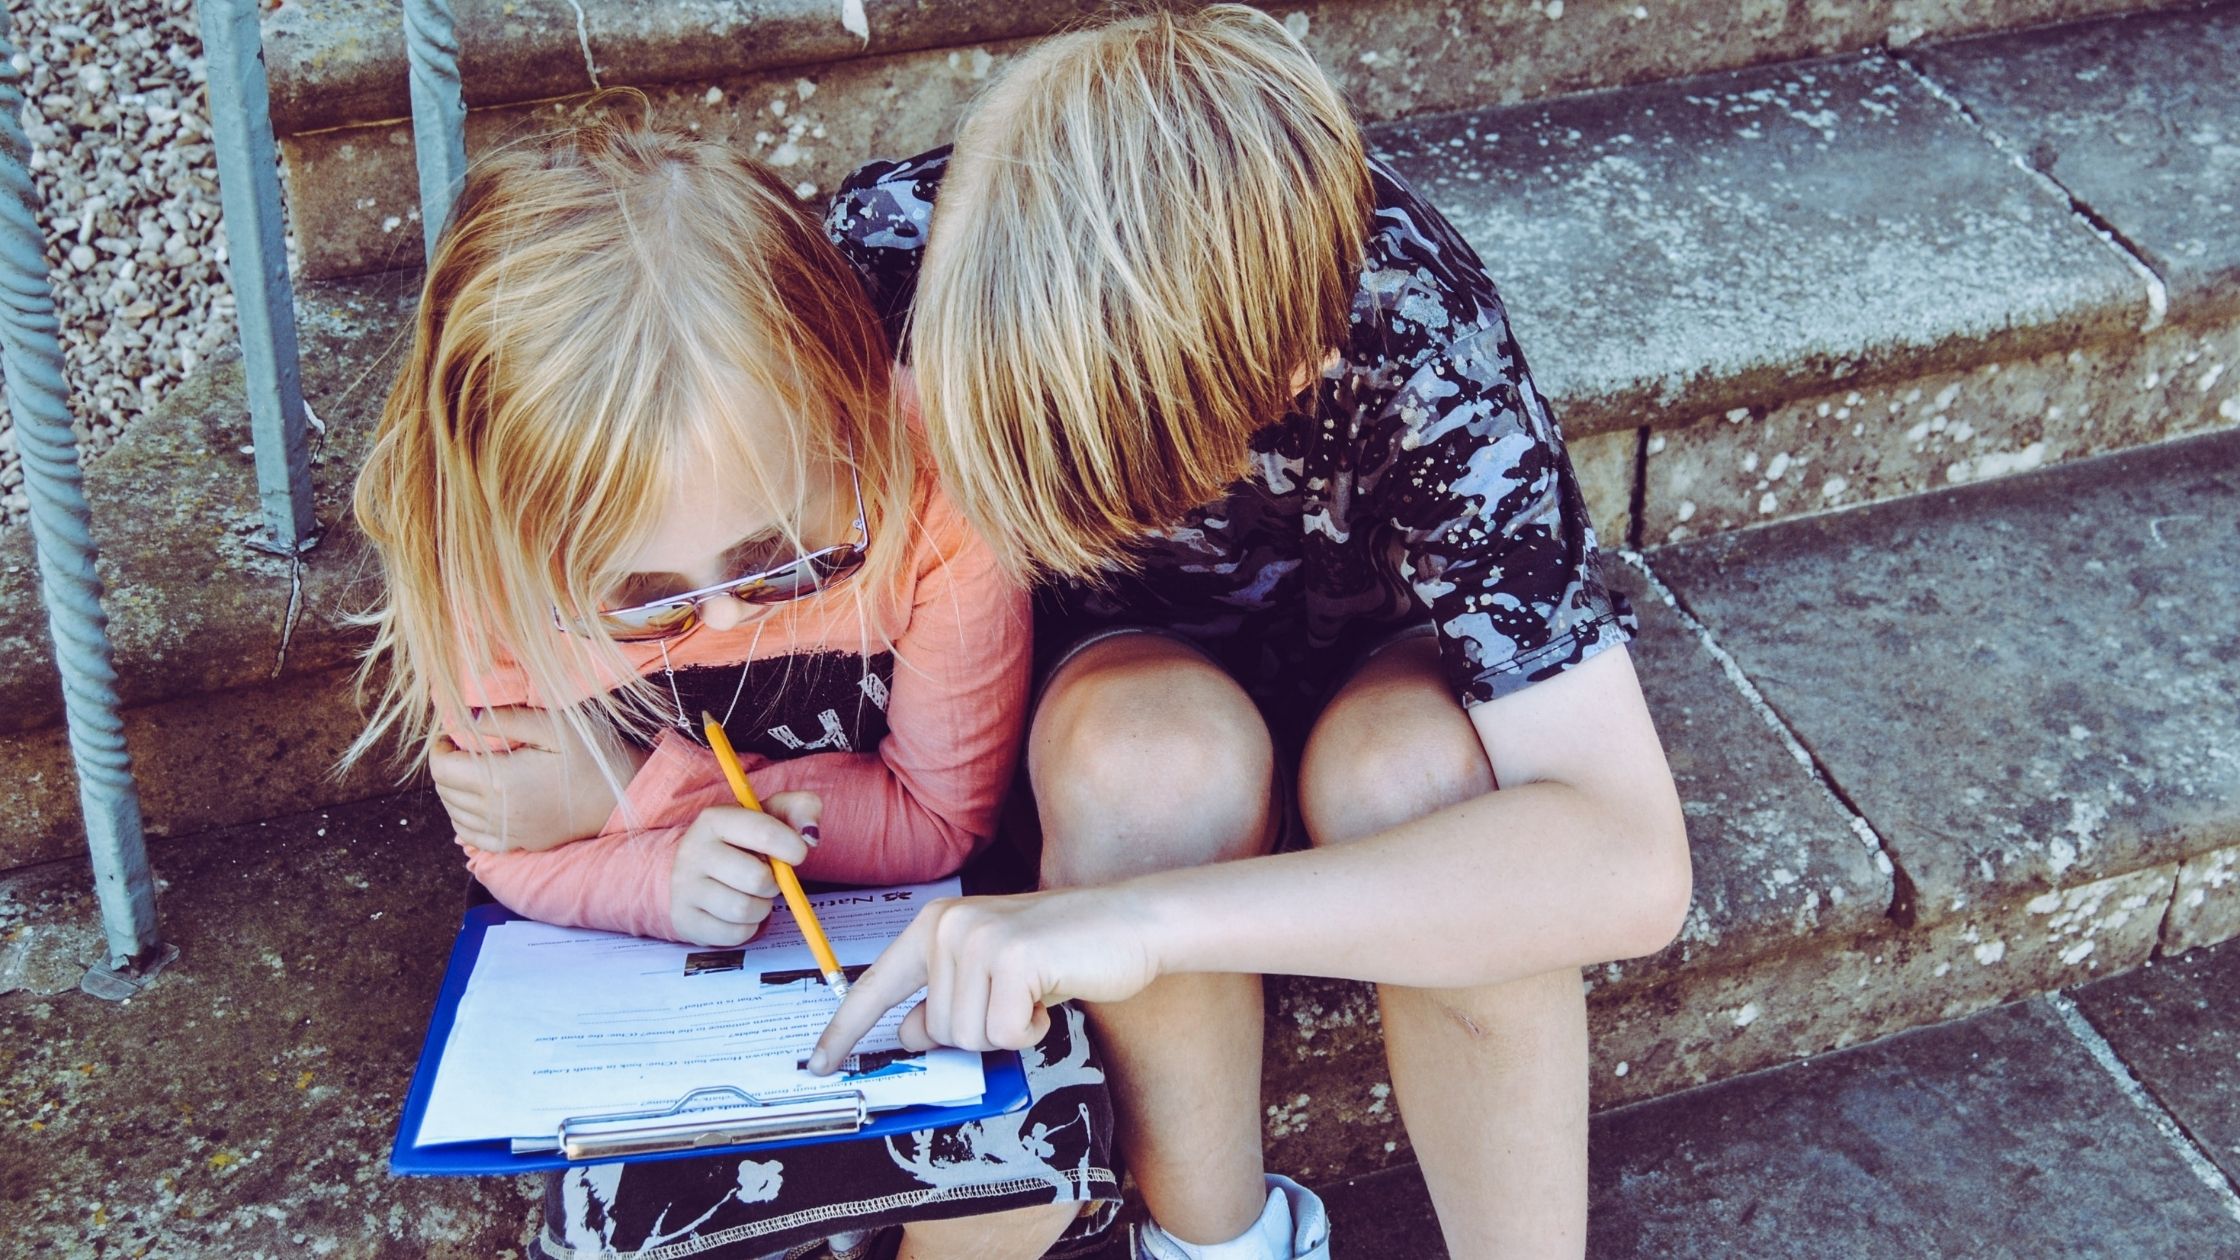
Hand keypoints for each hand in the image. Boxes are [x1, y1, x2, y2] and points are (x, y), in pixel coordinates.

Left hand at [429, 706, 648, 852]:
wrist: (625, 796)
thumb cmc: (592, 756)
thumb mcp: (554, 725)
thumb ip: (506, 718)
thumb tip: (464, 717)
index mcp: (501, 780)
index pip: (443, 768)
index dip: (440, 748)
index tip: (452, 734)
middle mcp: (498, 812)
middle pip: (445, 791)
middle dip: (446, 766)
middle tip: (462, 748)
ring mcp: (508, 833)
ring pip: (455, 815)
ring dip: (453, 792)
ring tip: (470, 771)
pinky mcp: (519, 844)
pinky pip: (472, 838)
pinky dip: (464, 820)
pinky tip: (478, 803)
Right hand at [668, 793, 819, 946]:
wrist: (699, 869)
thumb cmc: (745, 840)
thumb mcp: (773, 814)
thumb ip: (802, 809)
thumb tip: (810, 837)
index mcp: (714, 819)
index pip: (764, 832)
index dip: (793, 847)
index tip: (798, 853)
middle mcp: (693, 851)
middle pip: (757, 879)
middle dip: (774, 883)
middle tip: (769, 878)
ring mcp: (684, 888)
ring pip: (744, 910)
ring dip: (762, 907)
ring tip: (753, 895)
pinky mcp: (686, 920)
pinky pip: (734, 934)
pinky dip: (748, 927)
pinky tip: (739, 913)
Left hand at [806, 886, 1161, 1072]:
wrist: (1130, 921)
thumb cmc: (1064, 950)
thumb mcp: (992, 975)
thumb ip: (945, 999)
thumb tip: (905, 1034)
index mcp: (935, 925)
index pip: (876, 986)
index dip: (845, 1031)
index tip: (819, 1063)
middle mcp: (947, 926)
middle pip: (935, 1031)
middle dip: (981, 1032)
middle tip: (1017, 999)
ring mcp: (977, 939)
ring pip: (967, 1037)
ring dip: (1008, 1030)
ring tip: (1035, 992)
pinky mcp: (1012, 958)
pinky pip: (1006, 1034)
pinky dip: (1033, 1029)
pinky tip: (1050, 994)